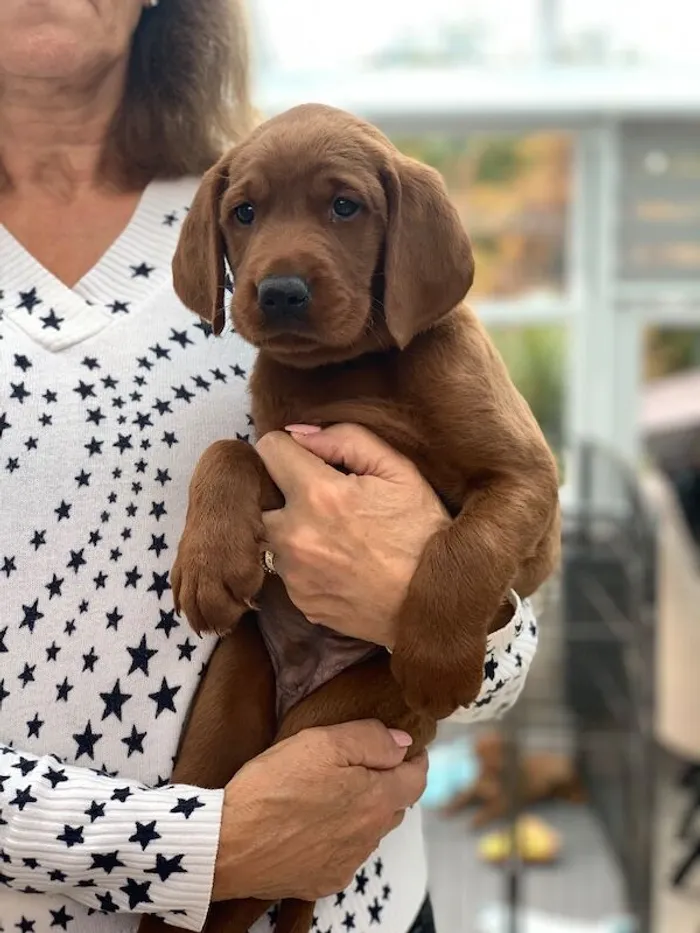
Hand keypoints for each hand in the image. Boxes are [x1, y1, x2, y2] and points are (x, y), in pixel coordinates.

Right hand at [212, 721, 426, 901]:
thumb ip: (371, 739)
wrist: (227, 843)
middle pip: (396, 805)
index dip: (414, 759)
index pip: (416, 779)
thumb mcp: (322, 742)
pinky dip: (341, 836)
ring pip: (371, 830)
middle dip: (388, 783)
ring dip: (364, 810)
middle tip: (363, 764)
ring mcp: (347, 862)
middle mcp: (369, 836)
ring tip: (335, 791)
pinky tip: (315, 823)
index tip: (406, 748)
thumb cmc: (273, 786)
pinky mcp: (323, 880)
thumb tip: (403, 744)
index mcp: (376, 800)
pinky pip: (345, 853)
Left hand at [255, 424, 448, 647]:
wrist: (435, 603)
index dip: (290, 449)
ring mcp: (293, 574)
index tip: (309, 460)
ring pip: (270, 535)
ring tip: (334, 535)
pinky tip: (338, 563)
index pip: (267, 449)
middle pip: (260, 495)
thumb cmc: (423, 533)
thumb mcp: (398, 471)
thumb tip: (299, 433)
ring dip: (292, 528)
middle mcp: (294, 535)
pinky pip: (286, 569)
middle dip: (284, 491)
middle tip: (321, 499)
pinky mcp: (299, 601)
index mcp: (317, 495)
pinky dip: (304, 562)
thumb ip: (345, 439)